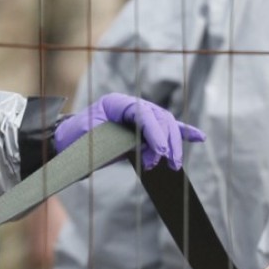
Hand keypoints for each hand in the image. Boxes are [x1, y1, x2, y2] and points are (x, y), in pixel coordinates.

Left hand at [53, 93, 204, 169]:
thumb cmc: (75, 141)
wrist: (68, 144)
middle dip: (167, 142)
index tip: (160, 153)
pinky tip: (199, 138)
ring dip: (173, 144)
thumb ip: (114, 140)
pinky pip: (167, 129)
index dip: (154, 132)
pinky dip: (183, 133)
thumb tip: (139, 147)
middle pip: (160, 118)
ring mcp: (140, 116)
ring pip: (166, 125)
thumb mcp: (89, 140)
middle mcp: (131, 106)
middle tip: (167, 164)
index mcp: (116, 103)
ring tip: (172, 166)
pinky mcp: (144, 129)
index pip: (143, 113)